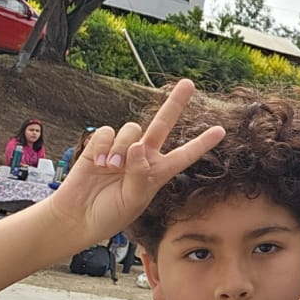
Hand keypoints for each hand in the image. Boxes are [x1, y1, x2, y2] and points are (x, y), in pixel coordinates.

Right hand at [48, 80, 224, 249]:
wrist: (78, 217)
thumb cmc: (110, 214)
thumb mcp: (133, 200)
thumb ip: (139, 173)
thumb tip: (139, 146)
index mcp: (158, 173)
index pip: (184, 155)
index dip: (202, 143)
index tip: (221, 130)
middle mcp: (143, 157)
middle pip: (163, 124)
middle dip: (175, 103)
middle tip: (188, 83)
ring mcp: (122, 149)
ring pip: (132, 129)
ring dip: (123, 145)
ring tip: (112, 166)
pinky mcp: (100, 146)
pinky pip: (108, 132)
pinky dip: (104, 145)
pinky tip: (99, 162)